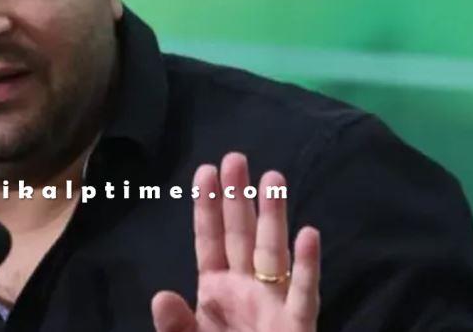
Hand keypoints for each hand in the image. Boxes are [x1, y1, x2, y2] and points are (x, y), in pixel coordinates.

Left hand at [151, 153, 320, 331]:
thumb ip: (176, 326)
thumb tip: (162, 295)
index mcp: (216, 292)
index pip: (211, 241)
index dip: (208, 206)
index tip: (205, 170)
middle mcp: (245, 290)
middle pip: (242, 236)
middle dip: (239, 198)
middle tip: (237, 157)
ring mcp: (273, 305)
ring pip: (273, 254)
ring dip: (273, 217)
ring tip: (273, 178)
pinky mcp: (297, 326)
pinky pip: (303, 293)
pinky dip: (308, 265)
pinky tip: (310, 234)